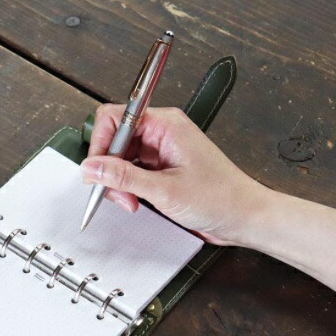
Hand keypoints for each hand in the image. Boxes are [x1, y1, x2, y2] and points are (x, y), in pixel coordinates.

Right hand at [82, 104, 269, 244]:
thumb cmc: (221, 198)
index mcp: (166, 124)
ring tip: (130, 201)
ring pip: (119, 158)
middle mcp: (162, 132)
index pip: (115, 118)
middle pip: (114, 140)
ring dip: (118, 182)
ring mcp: (160, 150)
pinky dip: (126, 188)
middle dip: (109, 169)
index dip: (100, 143)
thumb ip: (123, 177)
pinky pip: (130, 171)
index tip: (96, 168)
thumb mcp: (164, 190)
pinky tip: (136, 201)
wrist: (244, 217)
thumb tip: (92, 167)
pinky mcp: (160, 167)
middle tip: (116, 192)